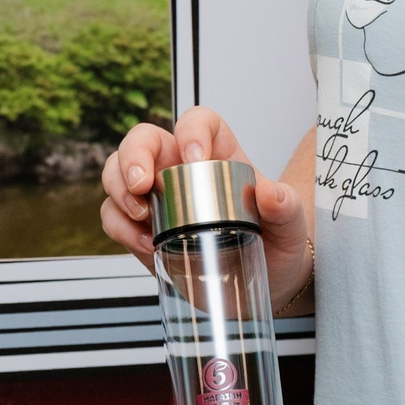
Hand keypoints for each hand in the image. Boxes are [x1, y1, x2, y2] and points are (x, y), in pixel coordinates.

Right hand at [100, 108, 312, 305]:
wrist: (266, 281)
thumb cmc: (277, 242)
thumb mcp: (290, 225)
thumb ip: (285, 207)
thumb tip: (270, 194)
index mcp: (219, 154)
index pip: (198, 122)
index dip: (191, 131)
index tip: (194, 158)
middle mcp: (181, 168)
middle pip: (144, 139)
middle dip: (134, 156)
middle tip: (142, 185)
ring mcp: (158, 198)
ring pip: (117, 172)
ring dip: (118, 189)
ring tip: (141, 215)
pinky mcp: (143, 229)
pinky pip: (114, 216)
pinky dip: (120, 227)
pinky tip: (145, 244)